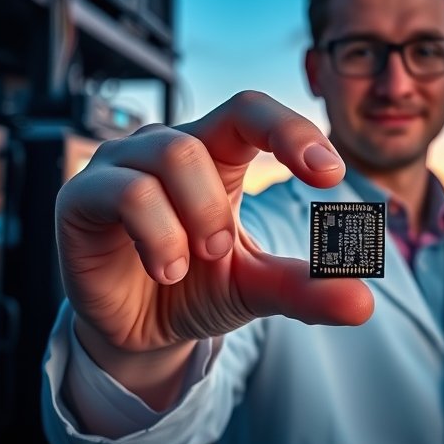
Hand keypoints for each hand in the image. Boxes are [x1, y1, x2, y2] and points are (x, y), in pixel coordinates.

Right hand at [55, 91, 374, 355]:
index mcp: (215, 153)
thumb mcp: (256, 287)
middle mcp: (166, 147)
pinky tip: (163, 269)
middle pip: (212, 126)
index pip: (252, 111)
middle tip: (224, 248)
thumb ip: (306, 287)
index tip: (331, 175)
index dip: (292, 130)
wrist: (137, 332)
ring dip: (193, 215)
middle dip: (226, 196)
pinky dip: (156, 234)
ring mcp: (121, 166)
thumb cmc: (196, 289)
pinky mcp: (81, 196)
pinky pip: (125, 190)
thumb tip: (362, 299)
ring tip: (190, 262)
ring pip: (169, 155)